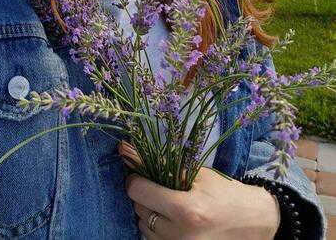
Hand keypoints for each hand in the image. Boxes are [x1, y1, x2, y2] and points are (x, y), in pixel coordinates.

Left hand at [119, 143, 279, 239]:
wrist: (254, 224)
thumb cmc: (226, 194)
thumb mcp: (198, 175)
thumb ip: (162, 165)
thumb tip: (125, 150)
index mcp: (187, 210)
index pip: (138, 191)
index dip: (136, 177)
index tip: (141, 171)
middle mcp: (181, 236)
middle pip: (139, 209)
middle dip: (145, 195)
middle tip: (160, 187)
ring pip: (143, 226)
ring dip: (150, 212)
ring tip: (169, 205)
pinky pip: (153, 239)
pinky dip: (158, 228)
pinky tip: (171, 219)